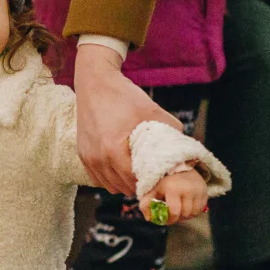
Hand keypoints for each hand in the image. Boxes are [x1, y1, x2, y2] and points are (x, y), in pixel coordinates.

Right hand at [73, 44, 183, 196]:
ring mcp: (88, 158)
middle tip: (154, 176)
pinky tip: (121, 168)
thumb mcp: (151, 110)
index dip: (152, 183)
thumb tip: (186, 146)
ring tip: (138, 173)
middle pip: (124, 187)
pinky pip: (98, 179)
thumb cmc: (122, 96)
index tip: (163, 179)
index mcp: (113, 150)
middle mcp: (98, 158)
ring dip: (125, 184)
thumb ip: (171, 129)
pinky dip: (111, 178)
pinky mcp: (82, 155)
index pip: (136, 181)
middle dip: (140, 185)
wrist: (94, 82)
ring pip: (110, 186)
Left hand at [139, 170, 207, 224]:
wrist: (180, 167)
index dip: (170, 219)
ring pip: (193, 213)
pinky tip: (186, 208)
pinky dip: (193, 212)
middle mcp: (188, 189)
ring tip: (179, 211)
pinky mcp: (205, 192)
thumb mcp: (153, 190)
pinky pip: (200, 209)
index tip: (166, 220)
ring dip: (186, 216)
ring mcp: (198, 191)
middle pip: (184, 214)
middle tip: (172, 216)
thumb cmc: (165, 181)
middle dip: (178, 218)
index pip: (174, 212)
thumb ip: (146, 204)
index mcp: (173, 189)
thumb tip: (149, 219)